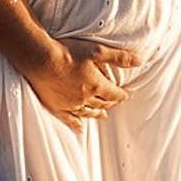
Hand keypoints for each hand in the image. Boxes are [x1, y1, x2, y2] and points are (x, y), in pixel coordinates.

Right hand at [19, 33, 143, 127]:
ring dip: (97, 114)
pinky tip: (80, 129)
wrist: (40, 59)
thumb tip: (140, 61)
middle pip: (102, 104)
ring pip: (88, 112)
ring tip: (103, 116)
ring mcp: (71, 104)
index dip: (121, 94)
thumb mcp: (97, 50)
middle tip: (113, 103)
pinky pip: (69, 119)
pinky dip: (76, 125)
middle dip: (110, 103)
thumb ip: (119, 57)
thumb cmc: (68, 52)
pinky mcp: (56, 107)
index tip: (124, 94)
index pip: (114, 94)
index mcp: (97, 85)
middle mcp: (86, 98)